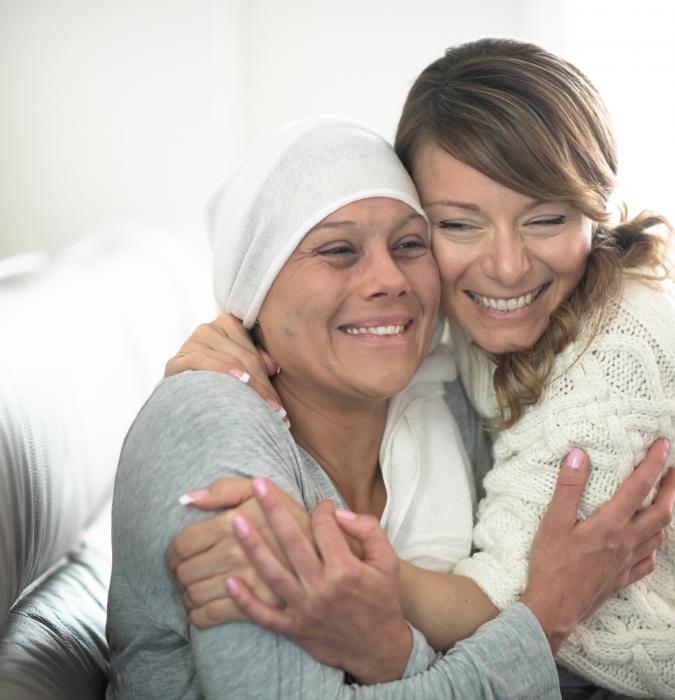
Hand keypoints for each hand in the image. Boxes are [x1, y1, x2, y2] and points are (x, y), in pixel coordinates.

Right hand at [163, 314, 284, 418]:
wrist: (178, 403)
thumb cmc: (216, 384)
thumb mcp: (242, 369)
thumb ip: (259, 363)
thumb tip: (275, 367)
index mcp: (227, 324)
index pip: (254, 351)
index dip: (269, 377)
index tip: (281, 405)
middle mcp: (208, 328)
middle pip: (245, 358)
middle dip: (263, 387)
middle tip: (278, 412)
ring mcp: (191, 342)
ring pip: (230, 359)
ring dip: (250, 386)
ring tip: (265, 410)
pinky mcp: (176, 361)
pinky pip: (203, 360)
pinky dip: (222, 368)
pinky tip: (240, 380)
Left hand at [166, 476, 309, 627]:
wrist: (328, 550)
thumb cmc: (291, 516)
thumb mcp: (258, 491)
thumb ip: (222, 490)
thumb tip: (187, 499)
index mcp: (232, 525)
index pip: (182, 545)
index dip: (172, 552)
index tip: (177, 554)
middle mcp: (236, 554)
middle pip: (184, 572)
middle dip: (178, 573)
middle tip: (183, 571)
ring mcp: (247, 583)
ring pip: (195, 595)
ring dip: (187, 594)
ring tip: (193, 587)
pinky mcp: (258, 606)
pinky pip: (211, 617)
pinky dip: (198, 615)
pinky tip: (202, 606)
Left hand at [225, 479, 411, 683]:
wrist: (378, 649)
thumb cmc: (382, 599)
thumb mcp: (388, 561)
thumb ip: (369, 530)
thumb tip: (339, 512)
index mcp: (346, 569)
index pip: (325, 528)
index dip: (322, 509)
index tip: (322, 504)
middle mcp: (322, 588)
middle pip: (292, 542)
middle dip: (274, 510)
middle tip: (258, 485)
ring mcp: (305, 610)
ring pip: (273, 574)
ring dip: (253, 547)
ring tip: (236, 522)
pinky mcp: (293, 629)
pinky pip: (264, 616)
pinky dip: (245, 601)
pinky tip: (229, 581)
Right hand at [522, 440, 673, 653]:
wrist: (554, 608)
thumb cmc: (550, 564)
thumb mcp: (553, 521)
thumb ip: (568, 487)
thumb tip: (578, 455)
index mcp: (610, 524)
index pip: (639, 487)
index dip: (654, 463)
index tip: (663, 445)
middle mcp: (626, 542)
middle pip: (663, 512)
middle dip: (672, 488)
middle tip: (674, 470)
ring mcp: (627, 562)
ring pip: (660, 536)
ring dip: (667, 514)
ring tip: (665, 500)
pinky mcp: (622, 578)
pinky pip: (649, 560)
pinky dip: (655, 546)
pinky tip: (650, 542)